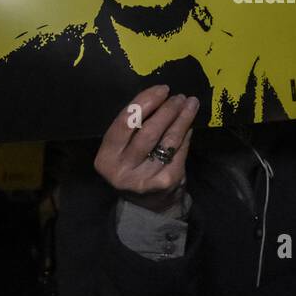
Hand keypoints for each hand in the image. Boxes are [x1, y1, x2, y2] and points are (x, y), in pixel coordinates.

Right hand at [94, 85, 199, 211]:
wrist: (148, 206)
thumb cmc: (134, 168)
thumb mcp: (124, 151)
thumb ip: (134, 128)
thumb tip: (159, 96)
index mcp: (106, 158)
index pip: (125, 123)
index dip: (145, 102)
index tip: (162, 89)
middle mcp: (122, 171)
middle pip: (149, 131)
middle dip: (167, 110)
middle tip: (180, 97)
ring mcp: (145, 178)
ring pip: (168, 141)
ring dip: (182, 119)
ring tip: (190, 104)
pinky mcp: (166, 182)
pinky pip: (179, 152)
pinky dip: (186, 136)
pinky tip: (189, 125)